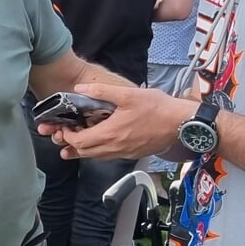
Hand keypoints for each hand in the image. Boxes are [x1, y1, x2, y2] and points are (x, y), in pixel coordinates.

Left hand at [41, 84, 193, 160]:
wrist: (181, 123)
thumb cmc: (157, 107)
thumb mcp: (127, 94)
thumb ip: (101, 92)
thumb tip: (79, 88)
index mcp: (110, 133)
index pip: (79, 141)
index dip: (67, 136)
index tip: (63, 127)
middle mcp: (115, 148)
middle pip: (84, 152)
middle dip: (71, 145)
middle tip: (64, 135)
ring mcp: (124, 153)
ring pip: (96, 157)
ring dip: (83, 150)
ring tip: (74, 143)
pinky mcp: (132, 154)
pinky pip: (109, 156)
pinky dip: (98, 151)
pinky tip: (99, 142)